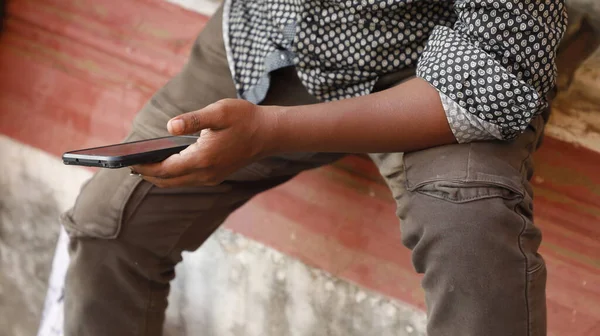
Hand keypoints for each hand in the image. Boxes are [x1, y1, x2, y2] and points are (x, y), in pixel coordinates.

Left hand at [133, 99, 277, 187]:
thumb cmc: (244, 119)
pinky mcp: (216, 176)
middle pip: (169, 181)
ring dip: (161, 177)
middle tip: (131, 165)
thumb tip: (170, 127)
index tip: (129, 162)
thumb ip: (192, 120)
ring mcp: (212, 177)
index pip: (165, 170)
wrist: (269, 133)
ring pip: (178, 183)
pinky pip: (188, 180)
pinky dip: (174, 175)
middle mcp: (206, 173)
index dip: (145, 167)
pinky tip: (167, 164)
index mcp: (203, 159)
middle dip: (148, 175)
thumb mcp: (218, 112)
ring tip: (144, 166)